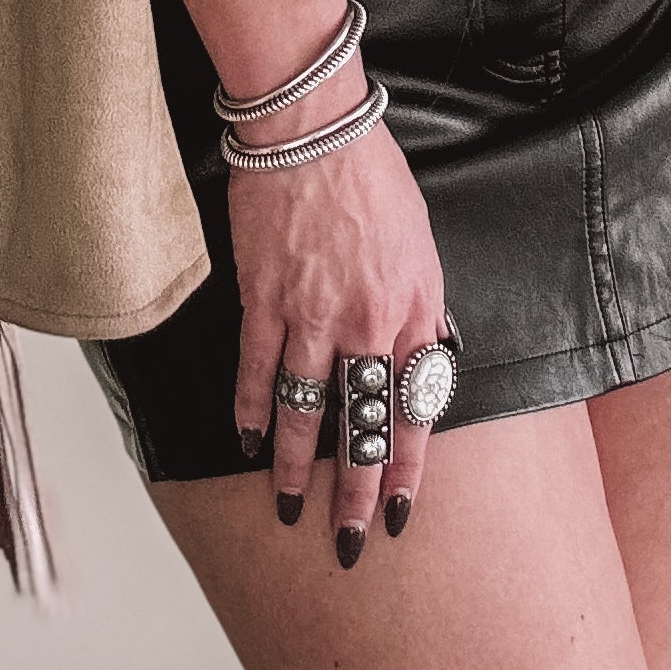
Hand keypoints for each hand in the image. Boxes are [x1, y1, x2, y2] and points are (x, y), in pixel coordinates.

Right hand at [228, 95, 448, 567]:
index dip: (406, 465)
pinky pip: (257, 369)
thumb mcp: (422, 245)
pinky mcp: (264, 298)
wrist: (316, 131)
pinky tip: (246, 439)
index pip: (416, 408)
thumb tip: (424, 353)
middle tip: (349, 539)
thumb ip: (421, 307)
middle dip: (356, 489)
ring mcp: (312, 313)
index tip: (401, 509)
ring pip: (304, 409)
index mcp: (413, 309)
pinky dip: (250, 409)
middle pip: (362, 423)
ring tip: (289, 506)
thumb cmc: (373, 177)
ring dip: (295, 465)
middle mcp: (366, 322)